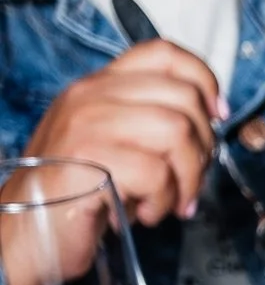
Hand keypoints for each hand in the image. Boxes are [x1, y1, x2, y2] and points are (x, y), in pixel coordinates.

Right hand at [20, 41, 219, 227]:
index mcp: (100, 87)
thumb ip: (152, 124)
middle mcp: (91, 96)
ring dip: (187, 178)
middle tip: (189, 181)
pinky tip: (145, 214)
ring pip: (177, 131)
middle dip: (204, 148)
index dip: (204, 80)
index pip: (163, 54)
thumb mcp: (116, 145)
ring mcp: (87, 124)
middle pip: (183, 98)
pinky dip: (163, 202)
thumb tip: (209, 125)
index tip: (217, 116)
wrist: (28, 230)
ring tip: (169, 202)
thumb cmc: (81, 193)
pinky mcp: (88, 158)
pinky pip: (157, 173)